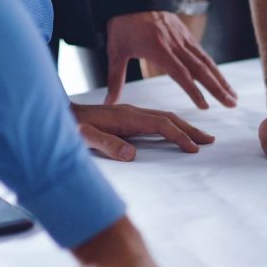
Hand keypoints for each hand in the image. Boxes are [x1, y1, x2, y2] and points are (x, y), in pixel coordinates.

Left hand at [71, 103, 213, 160]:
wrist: (56, 112)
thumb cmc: (69, 128)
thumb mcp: (84, 138)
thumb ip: (106, 145)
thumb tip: (132, 154)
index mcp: (126, 116)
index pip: (160, 125)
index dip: (178, 137)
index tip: (193, 149)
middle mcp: (132, 112)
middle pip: (169, 118)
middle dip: (191, 130)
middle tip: (210, 141)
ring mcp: (131, 113)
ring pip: (165, 117)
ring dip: (185, 126)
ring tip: (202, 136)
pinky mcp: (128, 116)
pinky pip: (157, 118)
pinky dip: (174, 124)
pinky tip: (178, 130)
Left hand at [105, 11, 237, 109]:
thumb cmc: (123, 23)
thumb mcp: (115, 51)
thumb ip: (115, 79)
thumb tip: (109, 102)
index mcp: (159, 50)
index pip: (181, 74)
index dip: (194, 91)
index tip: (205, 106)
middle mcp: (176, 45)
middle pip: (201, 70)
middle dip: (218, 88)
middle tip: (232, 104)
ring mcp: (184, 39)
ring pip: (207, 62)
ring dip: (222, 80)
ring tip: (233, 96)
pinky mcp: (187, 35)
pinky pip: (204, 54)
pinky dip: (215, 69)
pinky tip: (222, 80)